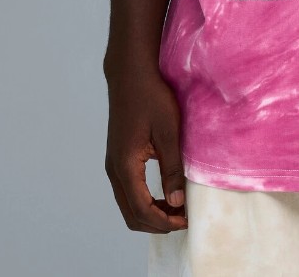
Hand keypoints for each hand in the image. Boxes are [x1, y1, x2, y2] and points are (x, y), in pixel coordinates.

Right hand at [103, 62, 187, 232]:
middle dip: (156, 224)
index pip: (142, 210)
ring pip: (127, 205)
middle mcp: (114, 169)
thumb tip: (177, 203)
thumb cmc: (151, 97)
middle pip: (131, 215)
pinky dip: (144, 201)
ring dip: (150, 213)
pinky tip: (163, 194)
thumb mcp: (168, 132)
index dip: (164, 222)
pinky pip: (127, 191)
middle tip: (182, 219)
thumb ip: (172, 168)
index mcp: (125, 165)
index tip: (186, 220)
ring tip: (176, 209)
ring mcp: (112, 164)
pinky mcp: (116, 158)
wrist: (131, 74)